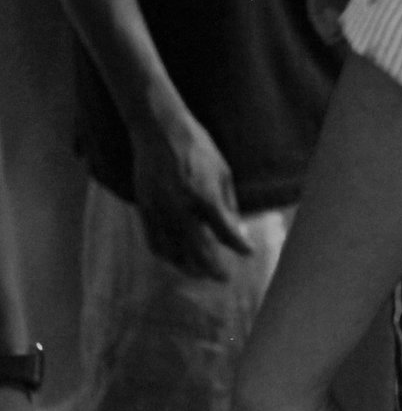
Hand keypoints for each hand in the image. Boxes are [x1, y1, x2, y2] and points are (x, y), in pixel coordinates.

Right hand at [128, 97, 250, 279]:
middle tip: (223, 278)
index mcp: (204, 196)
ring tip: (200, 274)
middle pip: (197, 250)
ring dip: (187, 266)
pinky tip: (176, 259)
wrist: (159, 132)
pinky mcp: (144, 209)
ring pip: (172, 251)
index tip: (248, 254)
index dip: (238, 246)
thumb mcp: (222, 171)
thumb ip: (227, 202)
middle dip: (212, 267)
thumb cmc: (197, 148)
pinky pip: (153, 240)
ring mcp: (159, 211)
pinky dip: (165, 254)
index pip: (224, 232)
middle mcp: (180, 209)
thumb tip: (234, 228)